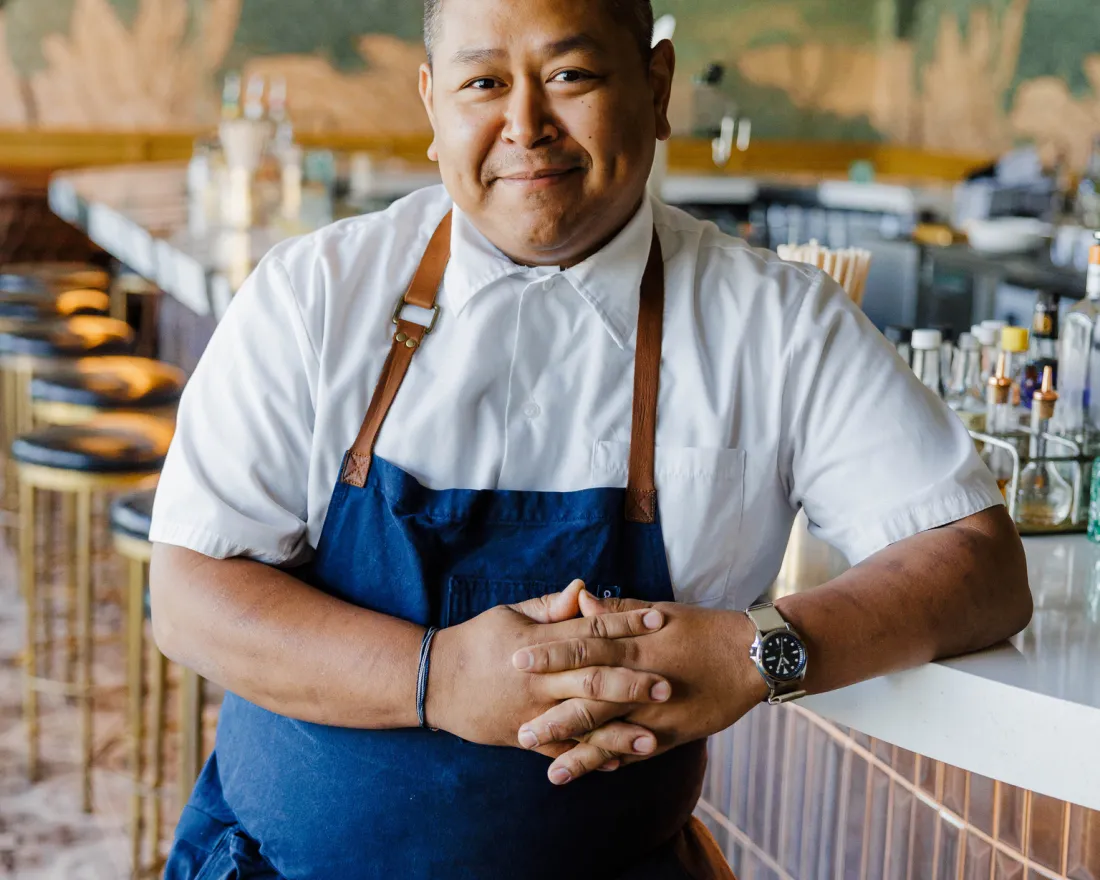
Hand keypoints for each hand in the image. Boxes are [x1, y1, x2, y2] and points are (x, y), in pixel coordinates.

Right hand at [426, 581, 671, 764]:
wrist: (434, 682)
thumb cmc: (476, 640)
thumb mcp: (510, 614)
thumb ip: (551, 607)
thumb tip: (585, 588)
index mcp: (537, 643)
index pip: (589, 630)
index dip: (625, 624)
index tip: (657, 620)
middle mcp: (538, 679)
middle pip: (592, 679)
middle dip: (632, 683)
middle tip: (667, 685)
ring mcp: (531, 712)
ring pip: (581, 722)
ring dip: (617, 733)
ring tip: (652, 740)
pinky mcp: (522, 737)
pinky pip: (559, 750)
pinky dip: (587, 758)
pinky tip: (617, 765)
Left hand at [512, 591, 767, 782]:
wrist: (753, 656)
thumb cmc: (703, 628)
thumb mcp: (660, 611)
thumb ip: (618, 612)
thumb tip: (582, 600)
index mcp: (634, 645)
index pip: (582, 648)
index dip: (549, 655)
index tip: (515, 661)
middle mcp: (640, 680)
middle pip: (589, 701)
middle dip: (553, 718)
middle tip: (518, 732)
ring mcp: (657, 712)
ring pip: (612, 737)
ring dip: (580, 754)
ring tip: (551, 772)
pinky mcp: (673, 734)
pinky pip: (639, 753)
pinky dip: (617, 762)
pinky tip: (594, 773)